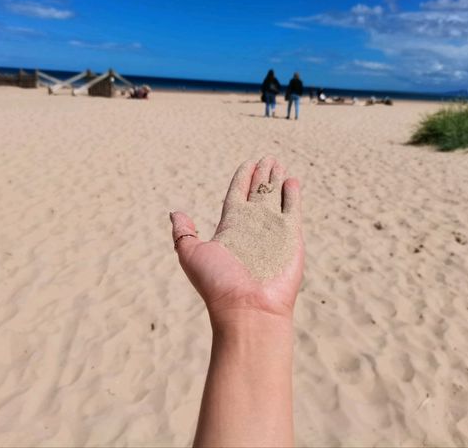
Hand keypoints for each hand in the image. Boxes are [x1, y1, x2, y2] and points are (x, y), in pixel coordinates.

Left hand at [170, 156, 302, 327]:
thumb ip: (184, 232)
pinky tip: (292, 181)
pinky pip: (292, 209)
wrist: (247, 308)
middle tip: (267, 158)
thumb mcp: (191, 253)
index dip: (242, 178)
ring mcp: (273, 230)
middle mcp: (252, 226)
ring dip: (277, 179)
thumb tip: (175, 212)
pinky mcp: (291, 236)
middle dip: (262, 175)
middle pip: (258, 192)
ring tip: (279, 162)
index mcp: (230, 226)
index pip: (237, 194)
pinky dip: (292, 195)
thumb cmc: (217, 283)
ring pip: (276, 197)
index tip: (247, 163)